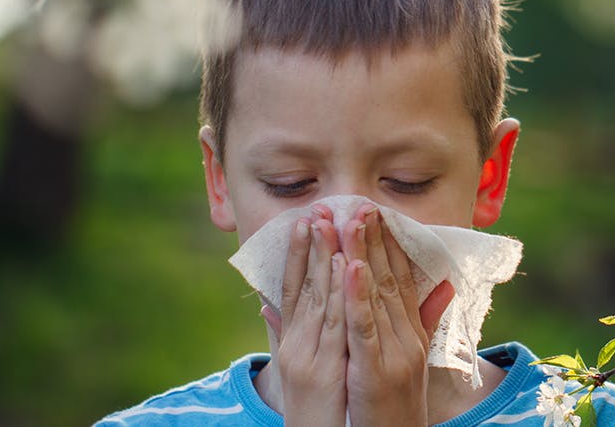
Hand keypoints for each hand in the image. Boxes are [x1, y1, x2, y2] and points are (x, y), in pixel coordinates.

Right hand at [262, 207, 348, 426]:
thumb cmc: (311, 408)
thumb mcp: (297, 366)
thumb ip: (284, 332)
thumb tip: (267, 305)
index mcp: (293, 341)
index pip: (294, 288)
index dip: (298, 253)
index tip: (305, 219)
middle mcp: (296, 344)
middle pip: (305, 286)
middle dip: (313, 245)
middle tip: (318, 207)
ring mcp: (309, 355)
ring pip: (319, 299)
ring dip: (324, 259)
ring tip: (328, 224)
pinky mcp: (325, 369)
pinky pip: (337, 325)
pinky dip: (342, 294)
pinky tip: (347, 267)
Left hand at [339, 204, 454, 426]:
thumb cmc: (397, 405)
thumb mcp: (413, 359)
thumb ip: (426, 320)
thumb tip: (447, 284)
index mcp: (412, 334)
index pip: (402, 280)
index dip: (390, 244)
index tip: (377, 211)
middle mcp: (408, 338)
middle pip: (389, 279)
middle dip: (374, 239)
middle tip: (360, 202)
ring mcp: (394, 353)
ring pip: (376, 296)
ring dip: (362, 255)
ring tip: (348, 221)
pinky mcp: (375, 370)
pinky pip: (364, 328)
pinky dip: (357, 296)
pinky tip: (349, 268)